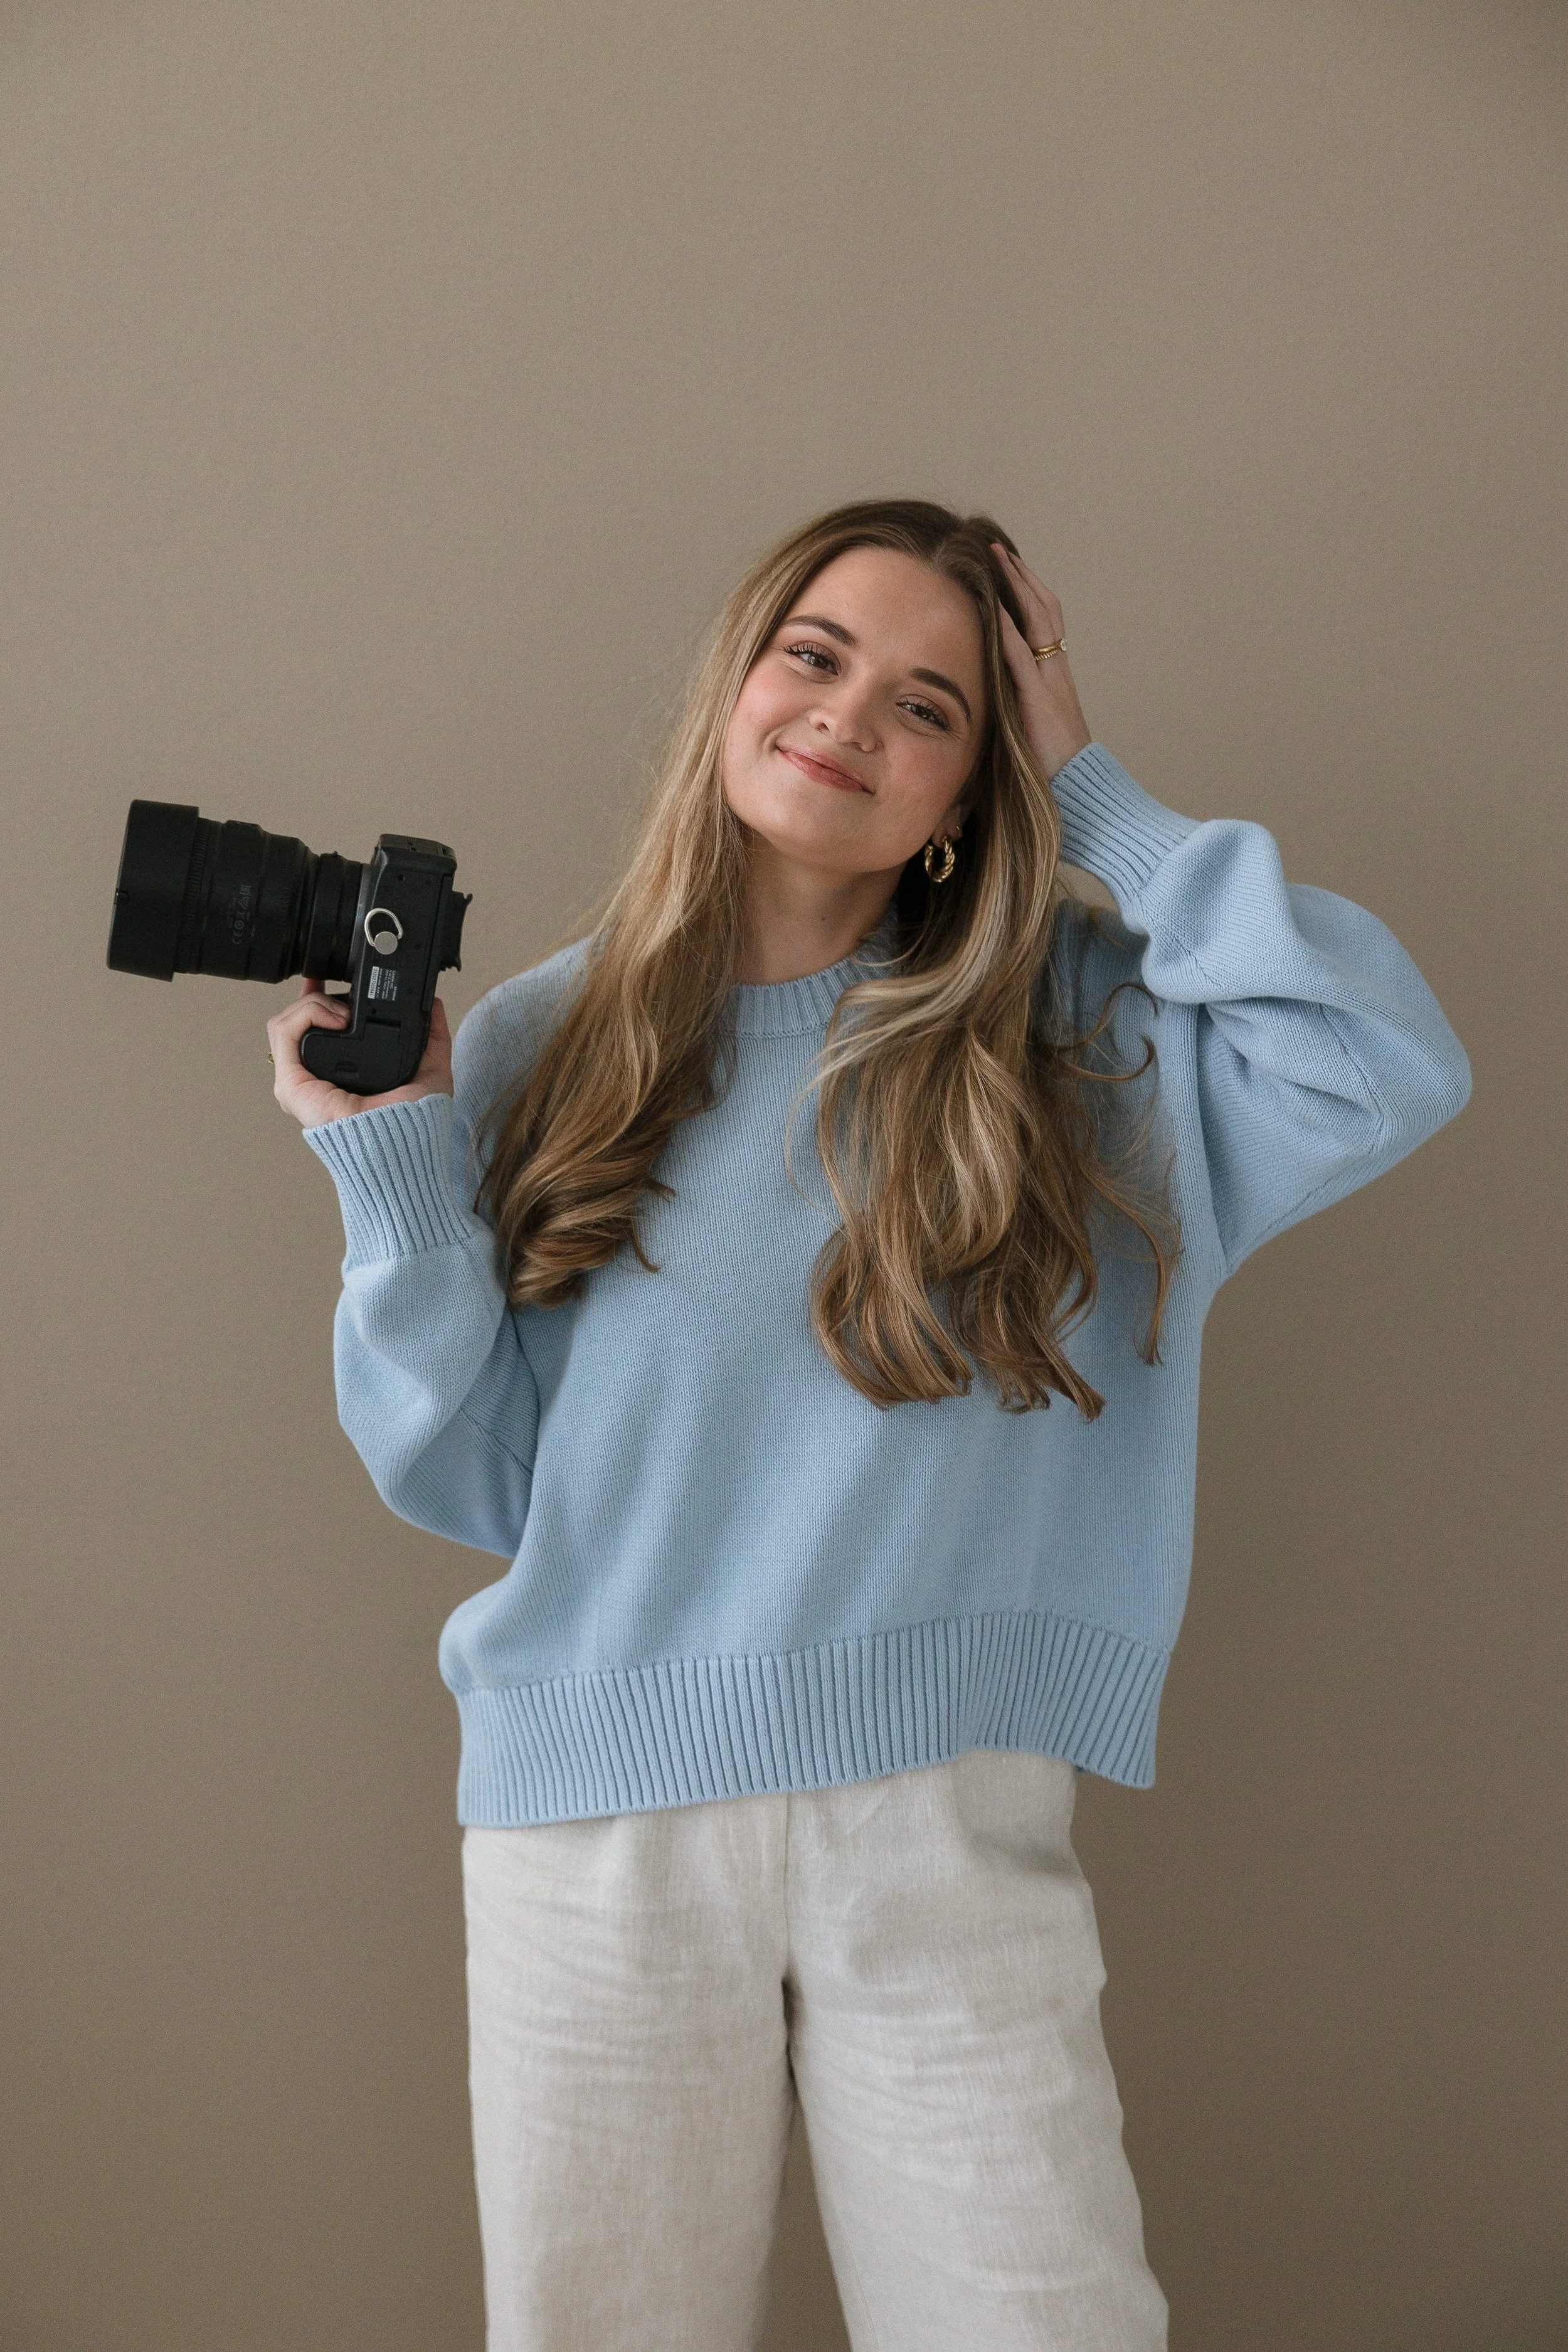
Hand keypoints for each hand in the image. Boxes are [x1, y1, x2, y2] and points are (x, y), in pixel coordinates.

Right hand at [268, 976, 453, 1127]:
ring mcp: (298, 1082)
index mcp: (339, 1075)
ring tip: (344, 1012)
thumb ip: (433, 1036)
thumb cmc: (416, 1123)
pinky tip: (336, 1017)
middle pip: (296, 1022)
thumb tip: (432, 1004)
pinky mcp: (290, 1084)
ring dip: (313, 1003)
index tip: (329, 978)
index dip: (318, 1000)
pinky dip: (307, 1013)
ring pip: (286, 1022)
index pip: (315, 1030)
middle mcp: (314, 1078)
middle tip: (330, 981)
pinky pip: (283, 1032)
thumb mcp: (431, 1067)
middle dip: (310, 995)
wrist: (403, 1147)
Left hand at [991, 542, 1092, 783]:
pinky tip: (994, 603)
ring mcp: (1049, 682)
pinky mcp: (1037, 699)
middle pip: (1045, 611)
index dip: (1029, 595)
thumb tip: (994, 704)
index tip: (1011, 570)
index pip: (1045, 625)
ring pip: (1038, 621)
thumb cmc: (1054, 771)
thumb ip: (1018, 710)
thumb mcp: (1033, 730)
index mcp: (1056, 678)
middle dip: (1022, 578)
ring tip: (997, 559)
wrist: (1081, 792)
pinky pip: (1021, 655)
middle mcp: (1056, 672)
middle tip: (1000, 550)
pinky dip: (1008, 627)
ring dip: (1017, 587)